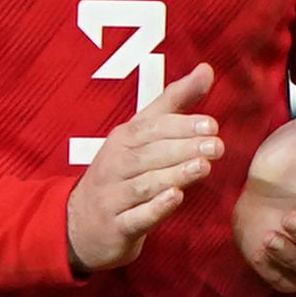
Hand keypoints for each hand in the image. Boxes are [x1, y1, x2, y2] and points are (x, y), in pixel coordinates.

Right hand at [69, 63, 219, 274]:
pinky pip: (135, 218)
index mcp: (123, 140)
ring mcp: (113, 197)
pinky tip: (176, 198)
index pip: (151, 128)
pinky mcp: (116, 227)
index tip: (211, 124)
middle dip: (183, 148)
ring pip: (143, 184)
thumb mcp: (142, 135)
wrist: (79, 224)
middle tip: (216, 145)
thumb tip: (206, 69)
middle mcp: (115, 165)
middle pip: (149, 154)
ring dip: (173, 175)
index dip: (180, 125)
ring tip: (203, 167)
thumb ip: (175, 103)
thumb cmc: (121, 172)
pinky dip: (155, 208)